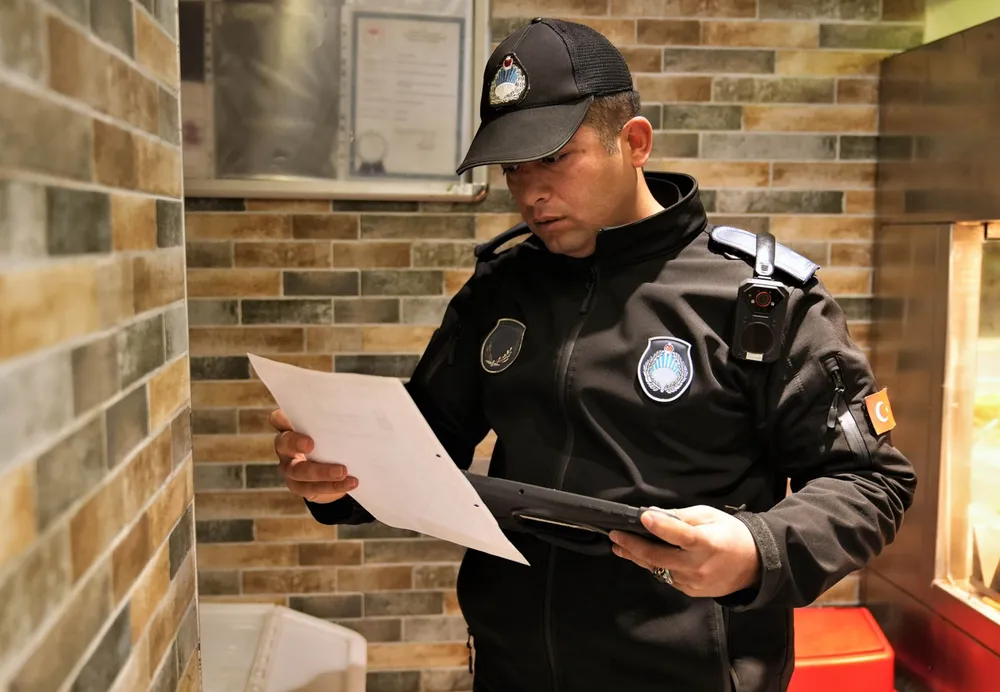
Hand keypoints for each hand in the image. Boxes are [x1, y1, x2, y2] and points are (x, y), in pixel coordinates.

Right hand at [270, 409, 357, 503]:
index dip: (282, 417)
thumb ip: (334, 420)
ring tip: (343, 471)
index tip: (295, 416)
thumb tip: (357, 407)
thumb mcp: (332, 429)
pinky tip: (350, 482)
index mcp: (291, 429)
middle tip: (310, 445)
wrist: (335, 472)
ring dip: (322, 472)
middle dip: (295, 443)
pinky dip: (333, 486)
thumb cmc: (333, 441)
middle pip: (284, 444)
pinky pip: (313, 489)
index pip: (279, 419)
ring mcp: (290, 469)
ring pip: (299, 471)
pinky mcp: (300, 487)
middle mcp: (286, 449)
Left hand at [609, 505, 760, 598]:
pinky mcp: (690, 591)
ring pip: (658, 569)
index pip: (680, 535)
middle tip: (615, 535)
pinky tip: (641, 557)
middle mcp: (698, 566)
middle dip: (633, 545)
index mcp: (707, 543)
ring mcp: (693, 582)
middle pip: (658, 558)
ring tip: (619, 546)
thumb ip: (682, 516)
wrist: (753, 565)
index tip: (642, 517)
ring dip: (637, 557)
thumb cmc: (729, 533)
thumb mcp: (709, 516)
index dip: (661, 527)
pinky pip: (666, 577)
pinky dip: (653, 566)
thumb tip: (654, 513)